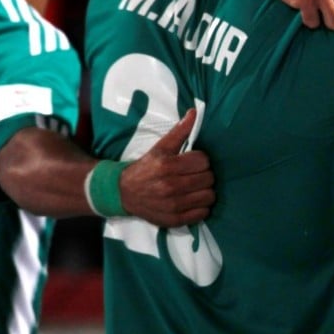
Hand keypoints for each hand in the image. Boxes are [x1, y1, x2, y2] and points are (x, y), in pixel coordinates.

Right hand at [121, 109, 214, 226]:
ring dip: (205, 190)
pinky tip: (193, 200)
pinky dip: (201, 206)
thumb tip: (194, 112)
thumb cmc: (146, 168)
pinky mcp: (174, 220)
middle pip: (208, 178)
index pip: (203, 161)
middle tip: (195, 174)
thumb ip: (179, 131)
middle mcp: (170, 186)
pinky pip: (202, 213)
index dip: (201, 160)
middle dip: (204, 174)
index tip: (194, 161)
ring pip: (209, 196)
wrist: (124, 192)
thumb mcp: (160, 147)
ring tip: (196, 187)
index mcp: (167, 166)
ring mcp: (173, 205)